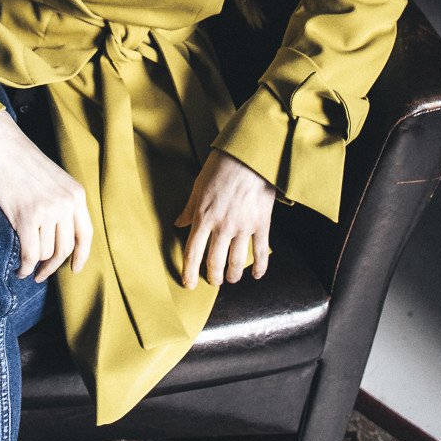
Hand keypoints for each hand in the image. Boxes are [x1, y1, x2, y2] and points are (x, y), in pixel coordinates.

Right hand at [0, 110, 92, 282]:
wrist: (0, 145)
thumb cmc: (21, 162)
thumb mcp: (54, 180)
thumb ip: (63, 203)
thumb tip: (61, 239)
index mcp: (76, 193)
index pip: (85, 234)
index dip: (81, 256)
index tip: (74, 270)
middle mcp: (66, 203)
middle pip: (64, 249)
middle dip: (52, 266)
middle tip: (41, 275)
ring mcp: (47, 210)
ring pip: (45, 253)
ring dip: (35, 264)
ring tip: (25, 264)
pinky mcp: (26, 217)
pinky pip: (30, 255)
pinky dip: (24, 268)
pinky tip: (19, 270)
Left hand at [175, 150, 274, 288]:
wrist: (249, 156)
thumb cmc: (220, 167)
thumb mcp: (198, 186)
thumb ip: (189, 209)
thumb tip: (178, 224)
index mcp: (203, 217)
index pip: (193, 253)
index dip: (189, 272)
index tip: (188, 284)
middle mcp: (222, 226)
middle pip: (215, 262)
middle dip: (213, 277)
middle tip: (213, 281)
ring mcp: (243, 227)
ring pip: (237, 262)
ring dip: (233, 275)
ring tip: (231, 279)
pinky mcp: (262, 224)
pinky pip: (261, 252)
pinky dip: (259, 267)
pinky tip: (256, 275)